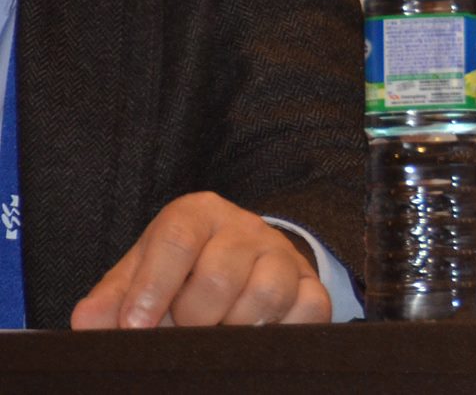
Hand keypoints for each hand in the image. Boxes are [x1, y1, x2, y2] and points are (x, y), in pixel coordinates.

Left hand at [71, 191, 329, 328]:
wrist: (239, 263)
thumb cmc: (180, 273)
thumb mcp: (141, 275)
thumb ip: (112, 299)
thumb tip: (87, 323)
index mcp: (197, 215)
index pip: (176, 239)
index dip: (153, 285)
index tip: (135, 326)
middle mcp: (244, 228)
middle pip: (220, 275)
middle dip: (193, 318)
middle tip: (182, 333)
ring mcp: (281, 254)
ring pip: (267, 292)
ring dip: (236, 328)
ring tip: (218, 338)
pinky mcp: (311, 283)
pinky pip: (308, 307)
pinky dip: (280, 331)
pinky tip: (255, 338)